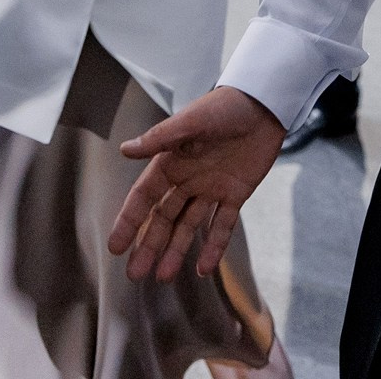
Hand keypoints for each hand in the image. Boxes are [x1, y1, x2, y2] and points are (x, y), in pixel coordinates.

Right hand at [108, 88, 286, 281]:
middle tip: (135, 274)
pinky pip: (222, 225)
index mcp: (171, 163)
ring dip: (176, 250)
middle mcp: (187, 180)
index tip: (115, 247)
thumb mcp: (191, 121)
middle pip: (163, 219)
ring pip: (188, 226)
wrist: (264, 104)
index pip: (143, 199)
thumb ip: (160, 139)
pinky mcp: (236, 194)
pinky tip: (203, 268)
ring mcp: (211, 189)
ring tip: (163, 277)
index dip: (129, 222)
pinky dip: (213, 247)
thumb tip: (124, 150)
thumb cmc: (224, 106)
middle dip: (148, 245)